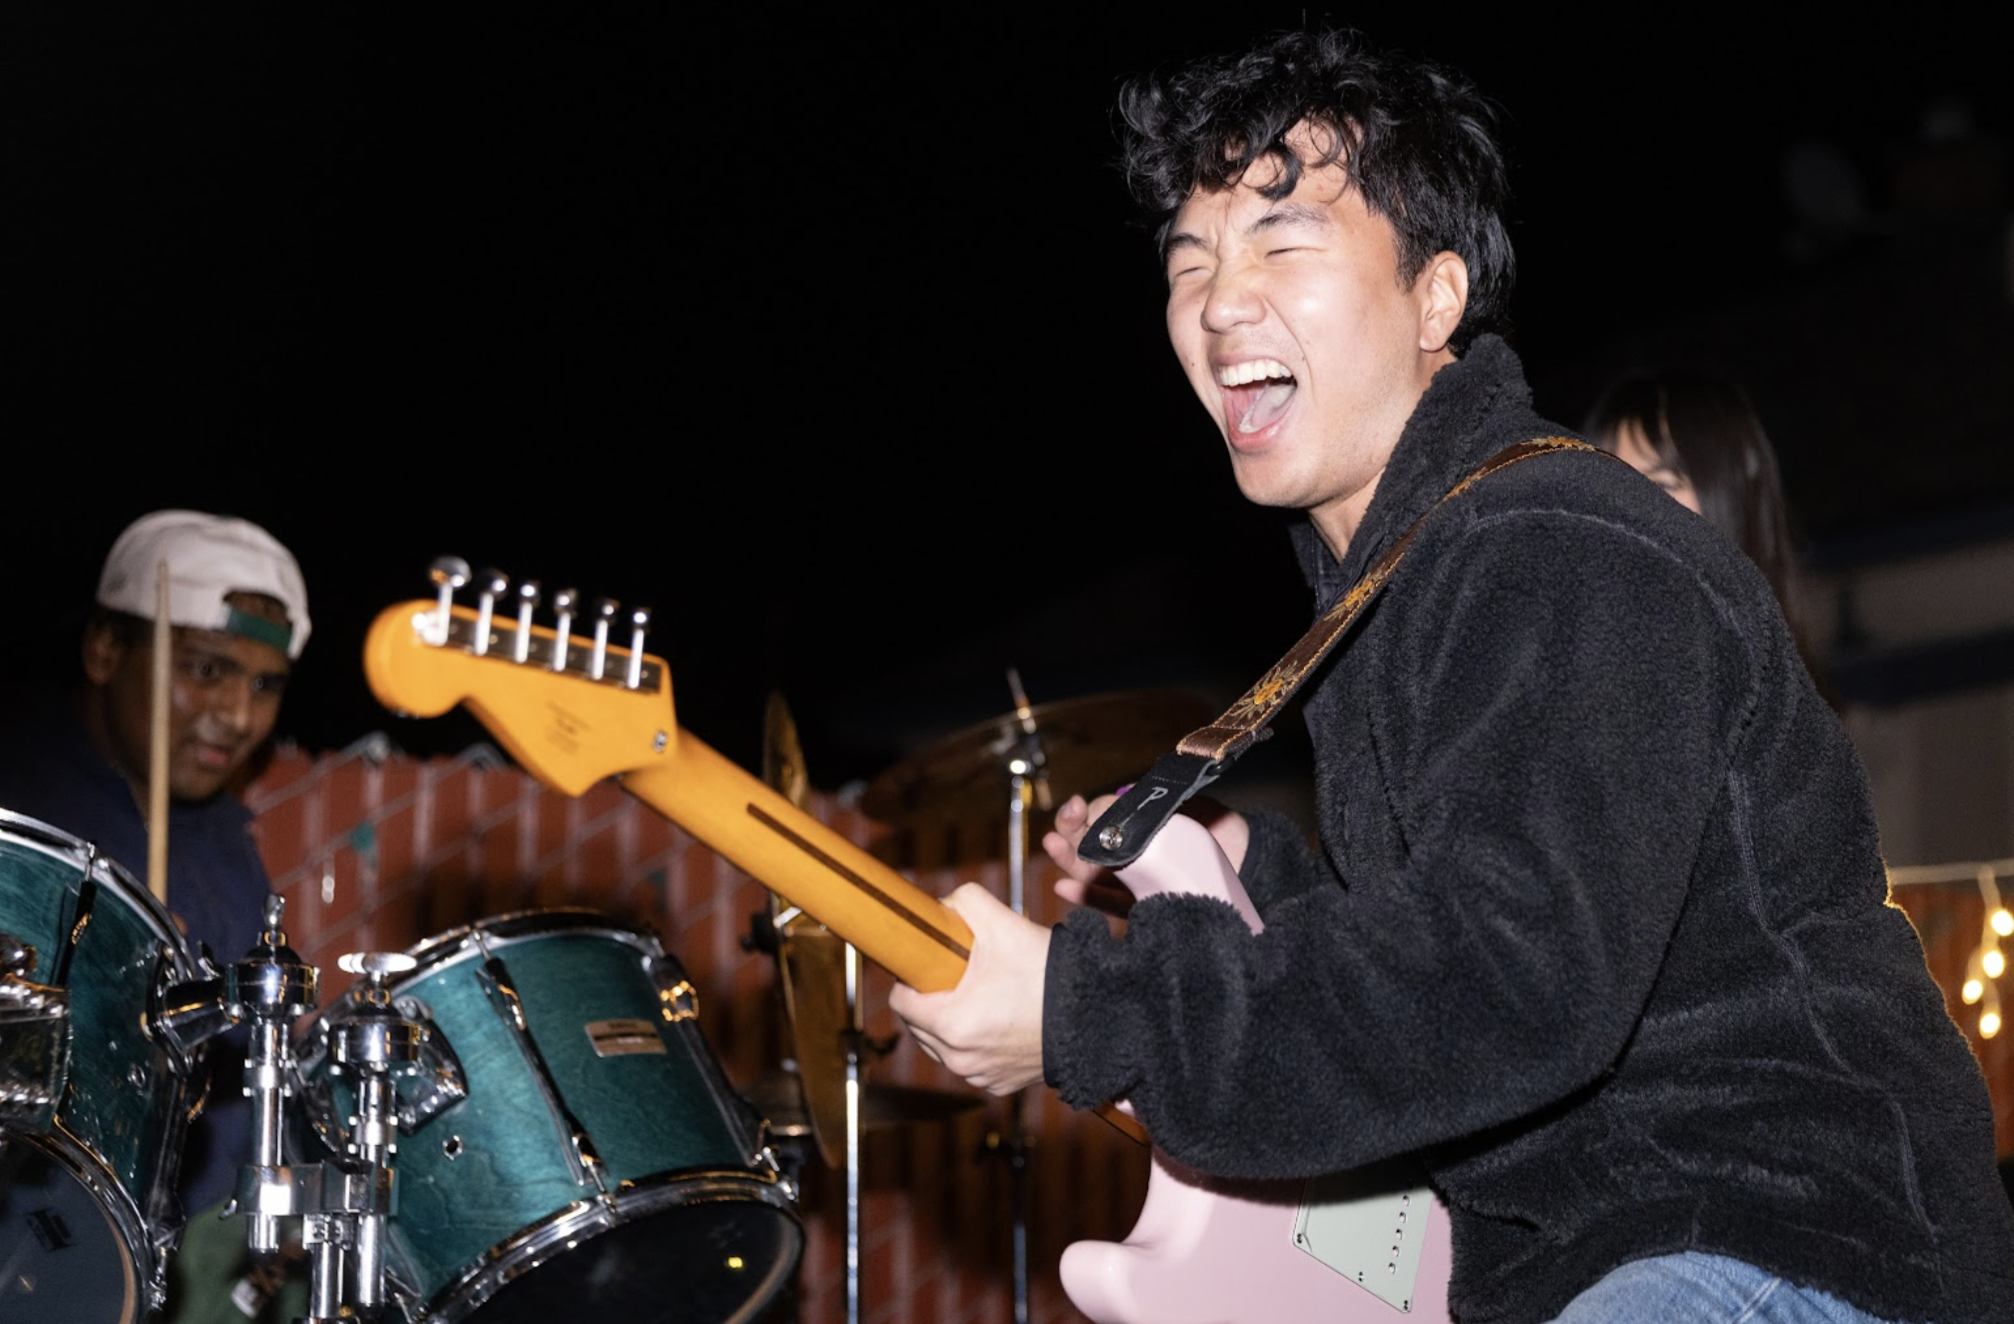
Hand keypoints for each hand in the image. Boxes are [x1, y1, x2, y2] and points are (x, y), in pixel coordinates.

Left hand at [887, 883, 1049, 1095]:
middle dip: (933, 998)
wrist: (1097, 1015)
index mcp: (952, 1024)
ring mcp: (979, 1076)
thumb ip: (963, 902)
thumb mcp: (1003, 924)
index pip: (901, 1002)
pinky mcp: (998, 1084)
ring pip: (941, 1045)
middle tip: (960, 974)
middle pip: (918, 1024)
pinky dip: (976, 1041)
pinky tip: (998, 1018)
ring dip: (951, 1021)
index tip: (930, 963)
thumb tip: (940, 908)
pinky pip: (970, 1059)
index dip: (912, 976)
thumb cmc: (1049, 974)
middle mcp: (959, 1059)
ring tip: (982, 995)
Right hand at [1042, 793, 1253, 915]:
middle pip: (1088, 847)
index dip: (1081, 815)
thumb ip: (1139, 806)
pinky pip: (1112, 905)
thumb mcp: (1174, 808)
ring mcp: (1137, 882)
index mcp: (1138, 828)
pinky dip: (1086, 897)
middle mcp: (1133, 856)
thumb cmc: (1217, 829)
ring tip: (1052, 848)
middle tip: (1062, 826)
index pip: (1098, 822)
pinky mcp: (1147, 907)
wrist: (1252, 859)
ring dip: (1067, 862)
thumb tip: (1100, 808)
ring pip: (1092, 874)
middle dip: (1068, 835)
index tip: (1076, 806)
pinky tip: (1065, 888)